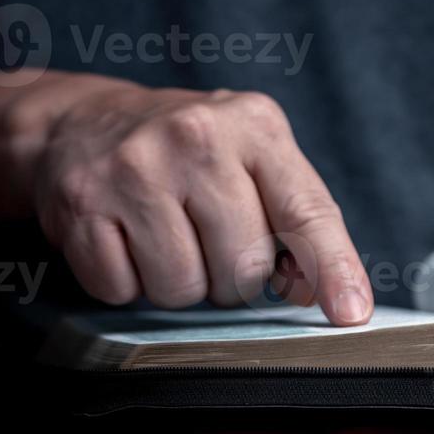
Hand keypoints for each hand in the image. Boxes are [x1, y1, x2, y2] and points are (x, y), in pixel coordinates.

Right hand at [11, 75, 372, 324]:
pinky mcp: (83, 203)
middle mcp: (196, 137)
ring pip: (182, 289)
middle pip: (242, 267)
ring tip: (164, 235)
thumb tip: (324, 292)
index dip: (331, 267)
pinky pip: (122, 291)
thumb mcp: (253, 155)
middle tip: (206, 236)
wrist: (84, 120)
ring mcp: (134, 169)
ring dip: (176, 283)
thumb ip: (296, 216)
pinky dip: (125, 282)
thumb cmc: (186, 150)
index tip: (350, 312)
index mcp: (254, 125)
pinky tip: (125, 238)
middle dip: (229, 275)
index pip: (306, 210)